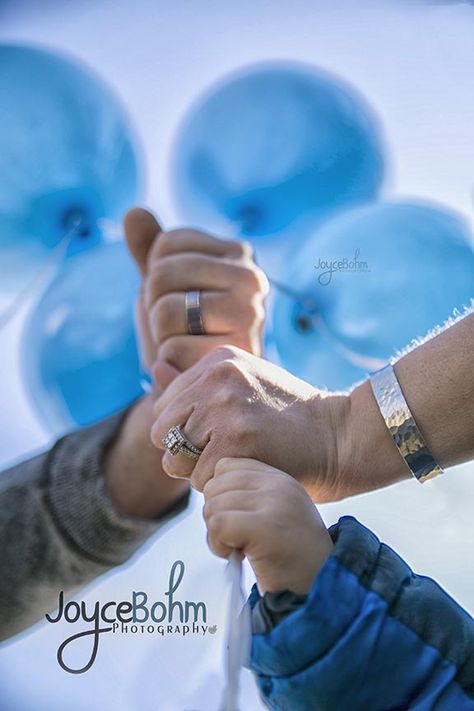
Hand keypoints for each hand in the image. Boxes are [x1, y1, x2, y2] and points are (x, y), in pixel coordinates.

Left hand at [125, 208, 267, 374]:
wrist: (204, 383)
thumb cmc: (186, 329)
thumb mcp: (165, 286)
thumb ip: (150, 248)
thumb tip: (133, 211)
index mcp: (238, 254)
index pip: (166, 243)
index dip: (155, 273)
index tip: (179, 295)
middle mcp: (252, 278)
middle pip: (162, 275)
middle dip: (155, 305)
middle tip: (178, 326)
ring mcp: (249, 315)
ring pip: (166, 311)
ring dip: (161, 334)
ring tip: (185, 342)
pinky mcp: (236, 354)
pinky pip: (172, 349)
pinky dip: (169, 362)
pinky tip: (191, 365)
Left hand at [151, 345, 349, 498]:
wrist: (341, 435)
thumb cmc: (290, 417)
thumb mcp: (245, 384)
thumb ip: (197, 383)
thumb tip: (154, 366)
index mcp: (216, 361)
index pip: (163, 407)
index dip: (186, 431)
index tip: (220, 435)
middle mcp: (217, 377)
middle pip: (161, 433)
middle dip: (185, 452)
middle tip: (225, 454)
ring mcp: (226, 407)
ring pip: (175, 459)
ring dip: (200, 472)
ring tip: (237, 462)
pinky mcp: (236, 440)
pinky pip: (199, 480)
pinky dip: (220, 487)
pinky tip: (248, 473)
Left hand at [203, 458, 332, 594]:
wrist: (320, 587)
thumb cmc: (292, 558)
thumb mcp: (278, 513)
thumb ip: (251, 495)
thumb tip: (210, 490)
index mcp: (279, 478)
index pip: (226, 466)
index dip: (221, 494)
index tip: (236, 519)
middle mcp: (278, 484)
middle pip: (215, 485)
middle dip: (215, 514)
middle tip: (235, 538)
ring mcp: (272, 503)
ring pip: (213, 505)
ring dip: (216, 533)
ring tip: (239, 549)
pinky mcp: (264, 526)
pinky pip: (217, 524)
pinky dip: (218, 545)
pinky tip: (237, 555)